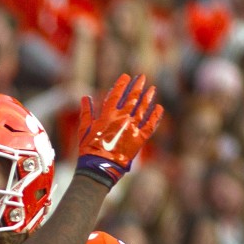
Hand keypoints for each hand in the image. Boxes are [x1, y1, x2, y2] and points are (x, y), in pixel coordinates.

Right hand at [75, 74, 163, 188]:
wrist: (100, 167)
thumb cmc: (89, 148)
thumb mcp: (84, 129)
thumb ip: (86, 112)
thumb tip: (85, 98)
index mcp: (108, 115)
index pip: (116, 94)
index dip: (121, 84)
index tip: (126, 76)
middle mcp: (122, 118)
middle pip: (132, 98)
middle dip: (137, 86)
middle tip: (142, 77)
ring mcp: (132, 127)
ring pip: (143, 108)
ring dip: (148, 97)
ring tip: (152, 89)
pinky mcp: (140, 138)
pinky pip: (150, 124)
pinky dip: (155, 115)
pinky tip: (159, 108)